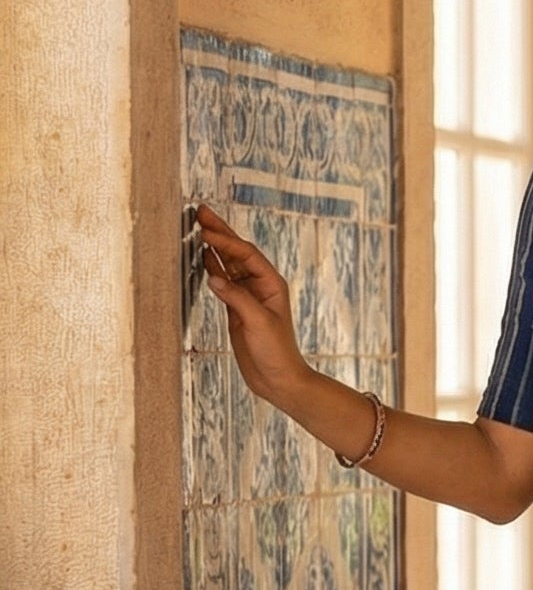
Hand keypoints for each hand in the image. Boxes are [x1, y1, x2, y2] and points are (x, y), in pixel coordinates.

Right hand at [195, 204, 309, 408]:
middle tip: (200, 210)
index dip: (226, 241)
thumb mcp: (258, 323)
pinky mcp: (236, 308)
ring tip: (197, 226)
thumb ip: (237, 299)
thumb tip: (214, 277)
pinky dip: (211, 267)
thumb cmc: (277, 352)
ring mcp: (247, 295)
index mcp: (271, 283)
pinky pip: (222, 281)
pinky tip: (201, 255)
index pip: (245, 254)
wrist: (278, 379)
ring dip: (213, 245)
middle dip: (220, 231)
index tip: (205, 232)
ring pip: (227, 263)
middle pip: (237, 251)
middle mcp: (260, 285)